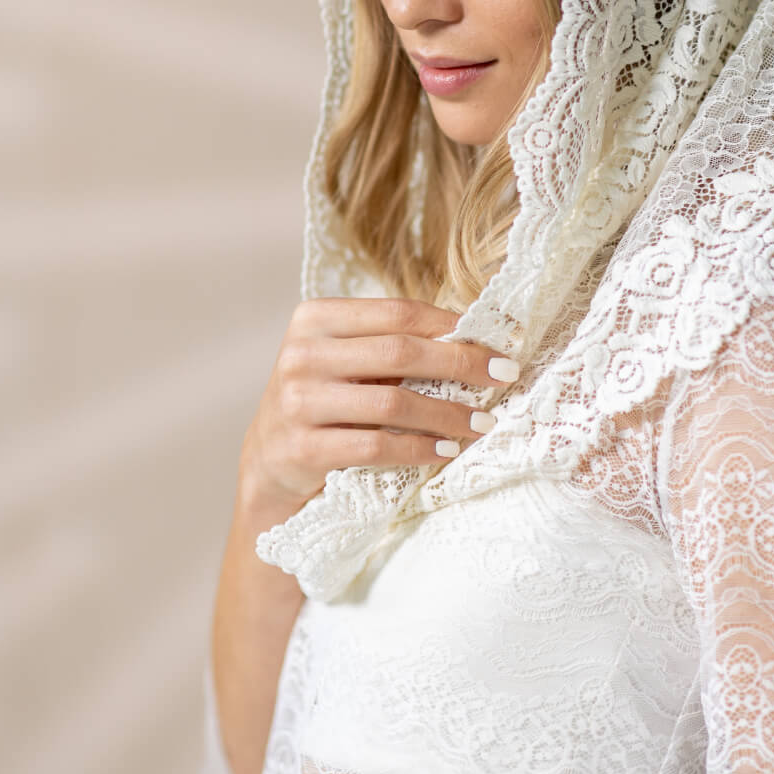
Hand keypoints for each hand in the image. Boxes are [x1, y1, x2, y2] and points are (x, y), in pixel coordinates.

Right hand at [239, 297, 518, 513]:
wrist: (270, 461)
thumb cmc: (327, 399)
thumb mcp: (347, 359)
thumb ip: (394, 343)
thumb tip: (477, 337)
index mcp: (315, 317)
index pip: (398, 312)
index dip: (453, 326)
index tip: (497, 343)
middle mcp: (301, 353)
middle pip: (400, 352)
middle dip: (460, 364)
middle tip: (502, 376)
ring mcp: (297, 402)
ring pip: (392, 403)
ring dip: (447, 414)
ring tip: (482, 422)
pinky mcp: (302, 449)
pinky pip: (376, 447)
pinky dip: (420, 450)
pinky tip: (447, 451)